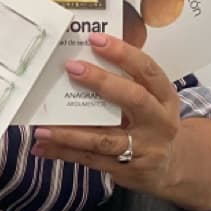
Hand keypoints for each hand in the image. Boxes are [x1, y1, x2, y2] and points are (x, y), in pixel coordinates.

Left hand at [30, 33, 180, 195]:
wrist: (168, 168)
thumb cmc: (149, 123)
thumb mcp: (150, 100)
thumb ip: (125, 81)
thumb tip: (83, 54)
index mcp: (164, 97)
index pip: (147, 70)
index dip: (123, 53)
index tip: (96, 39)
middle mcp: (159, 122)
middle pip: (133, 98)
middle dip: (101, 81)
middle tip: (71, 69)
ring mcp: (144, 149)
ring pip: (104, 139)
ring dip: (70, 133)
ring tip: (42, 127)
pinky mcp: (127, 170)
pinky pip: (91, 160)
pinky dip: (65, 153)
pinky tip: (43, 146)